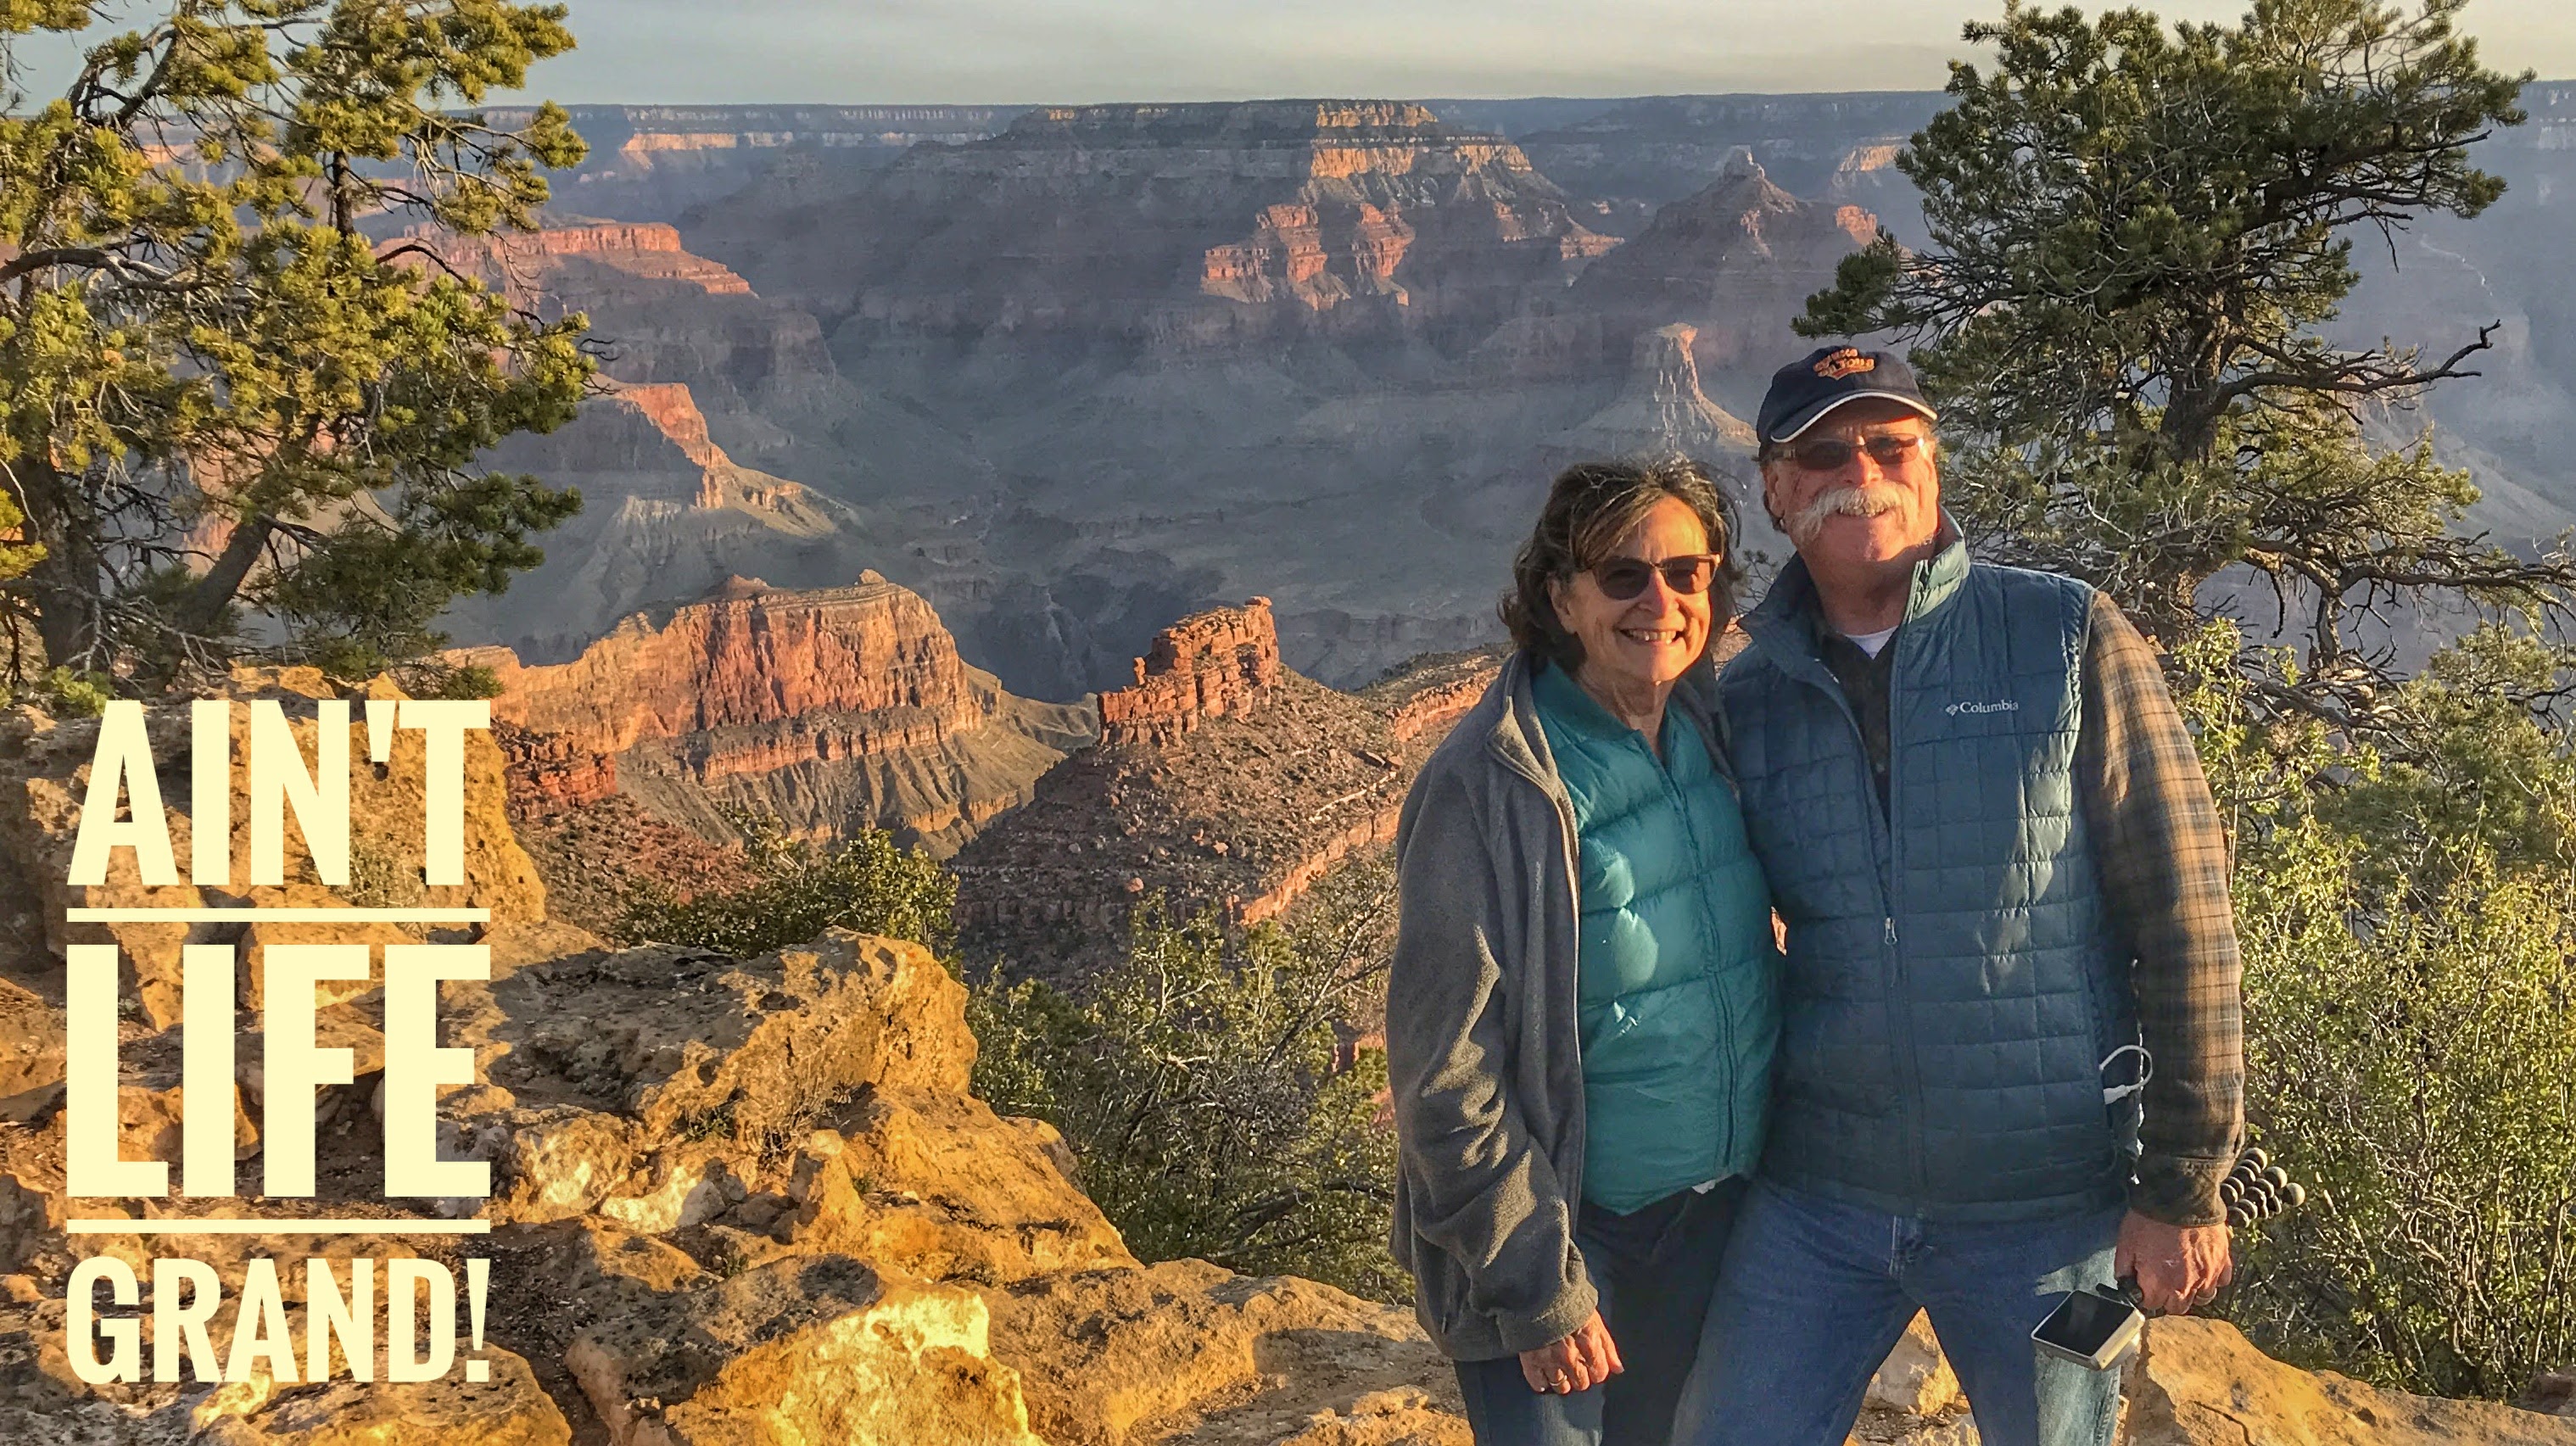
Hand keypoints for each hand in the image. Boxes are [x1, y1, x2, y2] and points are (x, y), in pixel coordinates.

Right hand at [1517, 1310, 1622, 1394]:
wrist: (1538, 1289)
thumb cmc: (1569, 1301)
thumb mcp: (1594, 1319)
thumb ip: (1607, 1346)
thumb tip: (1618, 1369)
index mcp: (1589, 1344)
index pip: (1599, 1373)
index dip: (1596, 1370)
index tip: (1590, 1365)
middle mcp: (1571, 1356)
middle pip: (1581, 1383)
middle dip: (1580, 1377)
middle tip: (1574, 1366)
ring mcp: (1549, 1359)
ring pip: (1561, 1387)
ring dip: (1562, 1381)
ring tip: (1559, 1370)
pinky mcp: (1530, 1359)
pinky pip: (1538, 1382)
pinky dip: (1541, 1382)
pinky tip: (1543, 1376)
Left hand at [2115, 1210, 2233, 1314]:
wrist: (2180, 1197)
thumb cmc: (2150, 1219)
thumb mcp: (2126, 1242)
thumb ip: (2124, 1268)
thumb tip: (2124, 1282)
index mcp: (2159, 1284)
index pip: (2152, 1305)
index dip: (2146, 1295)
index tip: (2145, 1286)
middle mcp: (2185, 1286)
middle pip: (2178, 1307)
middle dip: (2168, 1298)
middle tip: (2163, 1281)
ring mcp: (2207, 1275)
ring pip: (2202, 1298)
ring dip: (2193, 1291)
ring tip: (2184, 1276)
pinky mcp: (2223, 1262)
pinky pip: (2221, 1281)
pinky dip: (2213, 1279)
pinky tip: (2203, 1268)